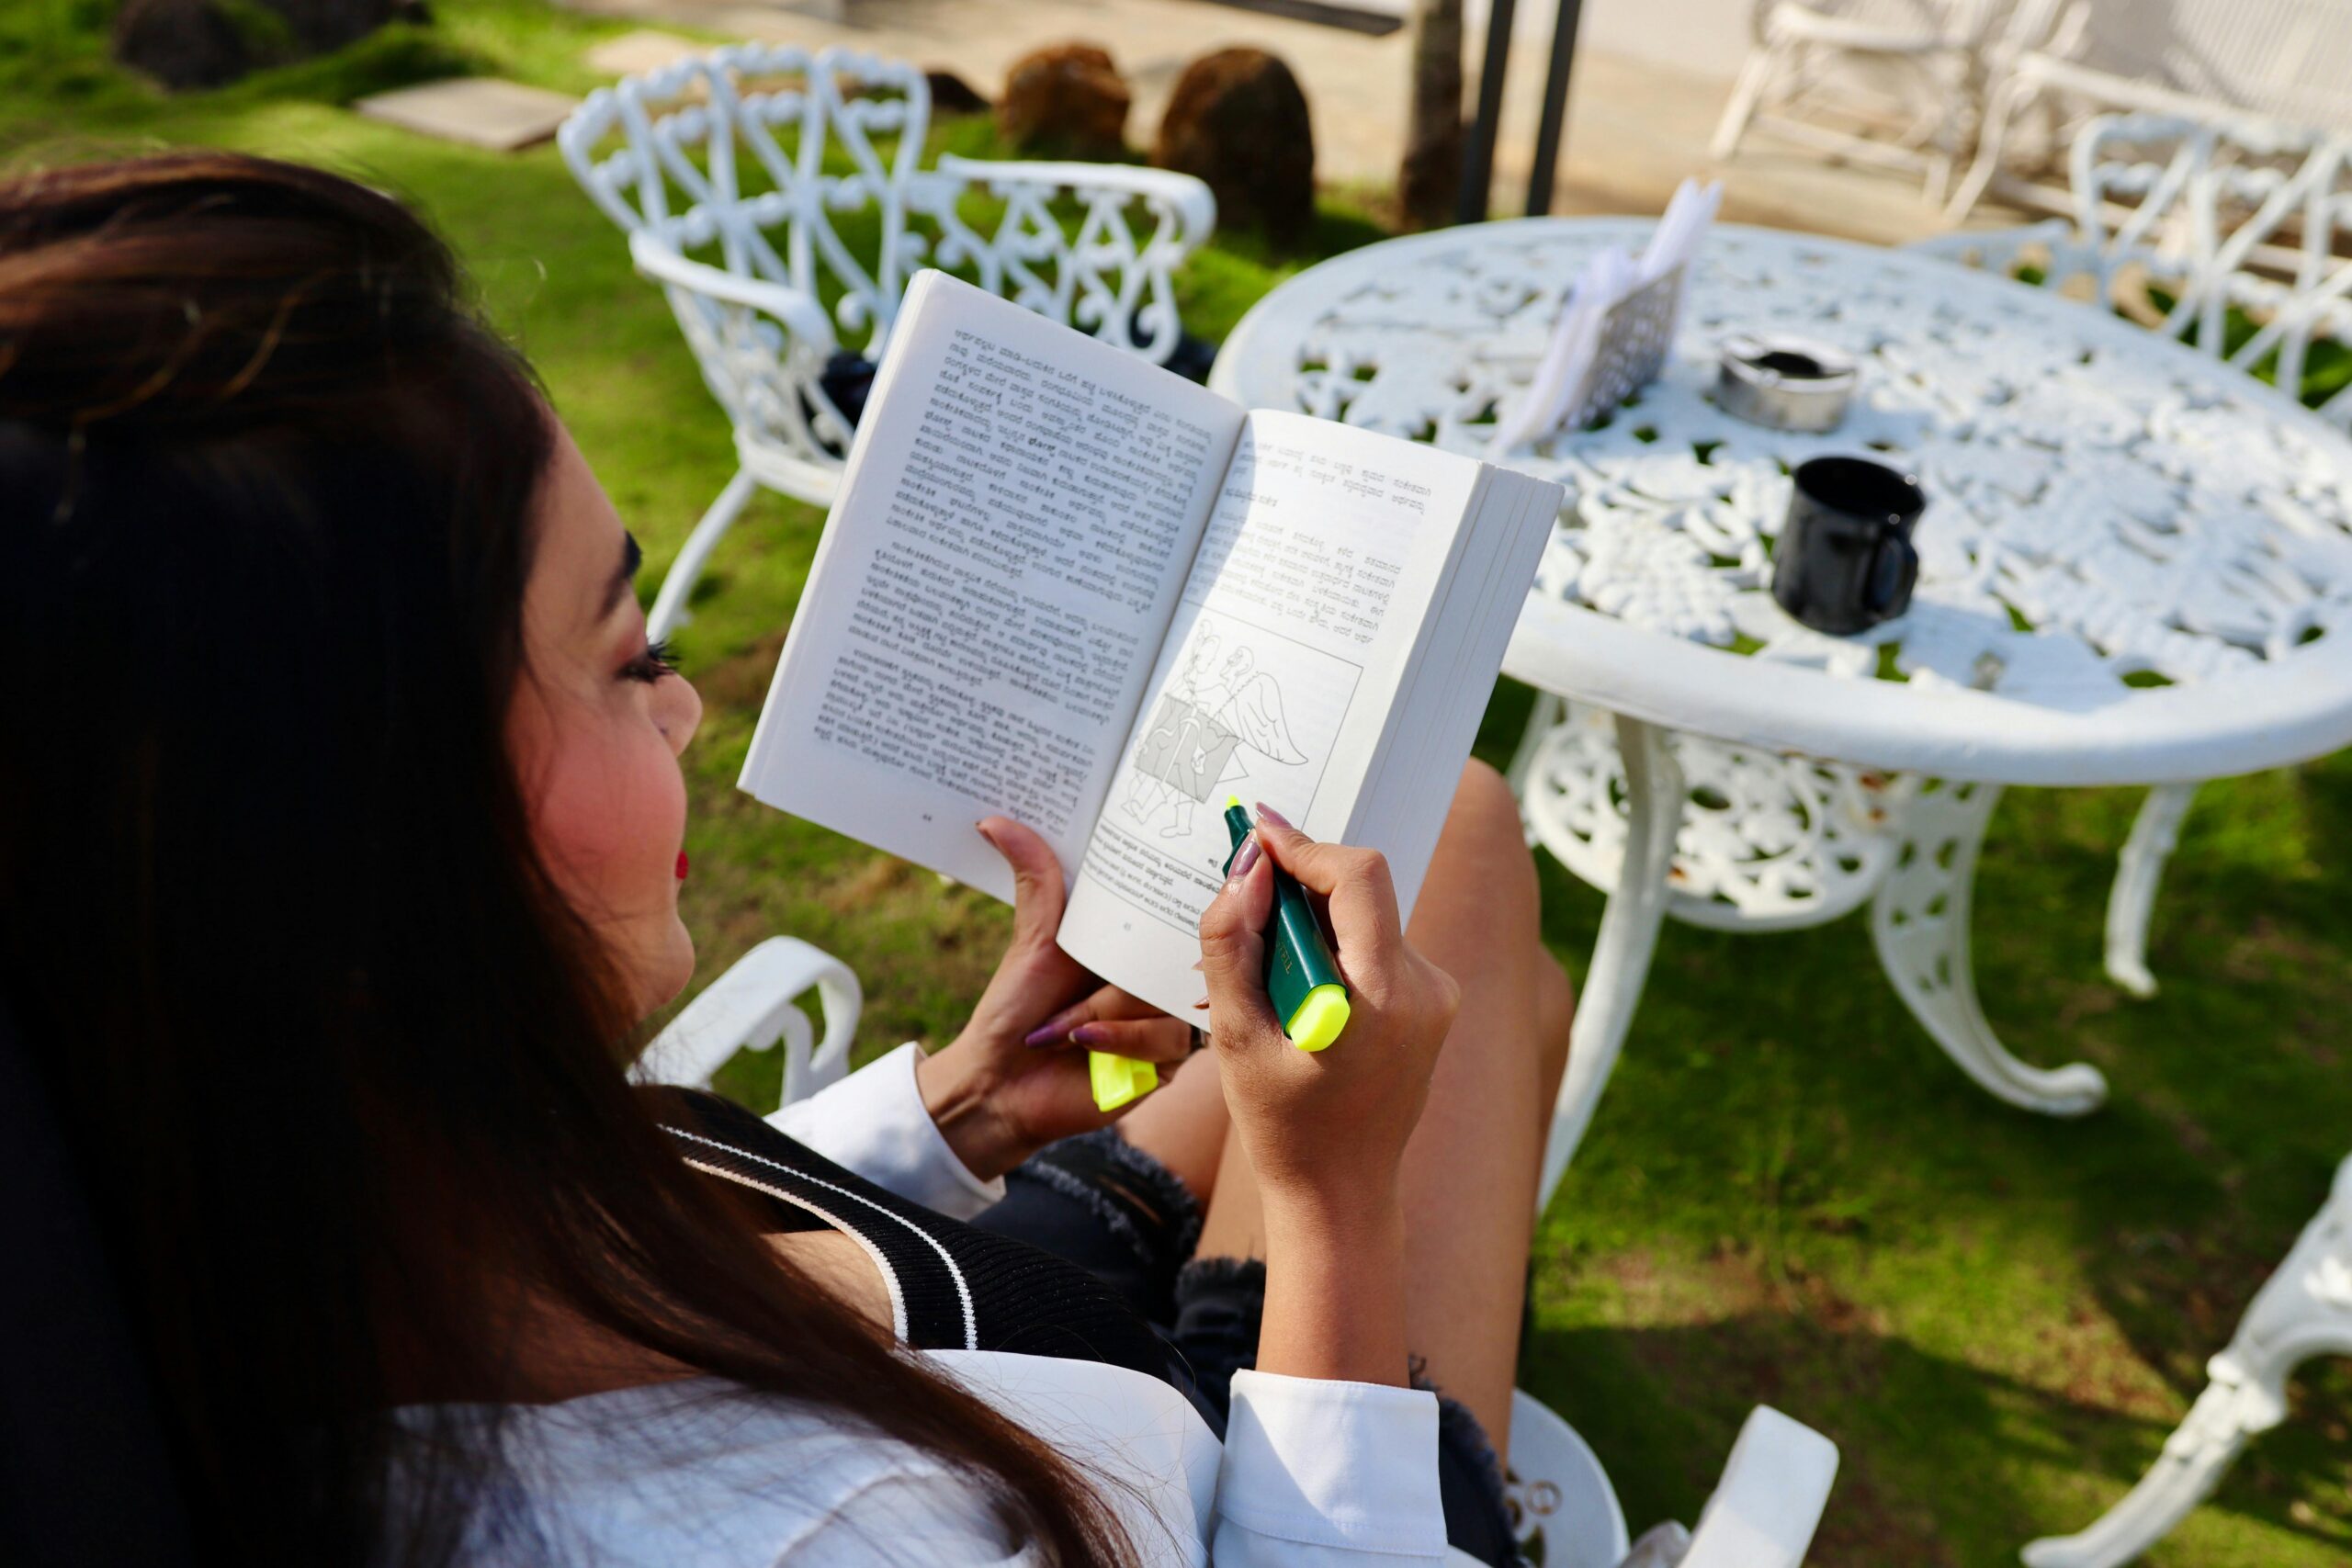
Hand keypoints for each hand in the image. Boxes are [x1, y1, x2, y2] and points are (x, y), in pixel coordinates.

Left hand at [915, 816, 1196, 1179]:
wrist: (1001, 1087)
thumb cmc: (1017, 1012)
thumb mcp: (1034, 940)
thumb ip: (1038, 880)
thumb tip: (994, 819)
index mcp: (1135, 940)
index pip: (1173, 906)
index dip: (1176, 888)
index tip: (1170, 865)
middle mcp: (1158, 975)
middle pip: (1177, 951)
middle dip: (1126, 965)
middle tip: (1087, 970)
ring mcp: (1169, 1017)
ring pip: (1166, 996)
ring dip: (1107, 1011)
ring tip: (1063, 1026)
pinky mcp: (1169, 1061)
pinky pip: (1165, 1037)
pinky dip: (1119, 1037)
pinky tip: (1083, 1043)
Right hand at [1197, 807, 1459, 1217]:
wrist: (1341, 1195)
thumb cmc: (1285, 1128)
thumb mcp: (1237, 1038)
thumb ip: (1231, 945)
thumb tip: (1245, 870)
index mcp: (1386, 998)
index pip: (1358, 877)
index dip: (1303, 847)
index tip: (1254, 836)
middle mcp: (1427, 987)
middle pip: (1362, 890)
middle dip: (1298, 884)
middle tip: (1241, 902)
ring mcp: (1438, 995)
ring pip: (1366, 915)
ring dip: (1311, 920)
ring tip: (1263, 973)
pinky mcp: (1433, 1001)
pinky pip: (1377, 945)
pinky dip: (1333, 947)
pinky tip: (1297, 992)